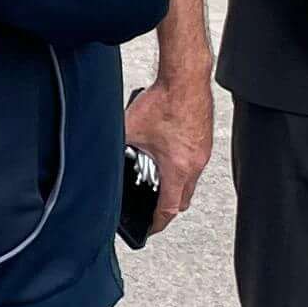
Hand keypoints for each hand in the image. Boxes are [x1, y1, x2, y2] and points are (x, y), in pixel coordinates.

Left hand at [123, 73, 216, 221]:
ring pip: (191, 182)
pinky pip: (195, 164)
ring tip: (158, 181)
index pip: (169, 209)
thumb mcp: (130, 129)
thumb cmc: (165, 101)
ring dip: (176, 186)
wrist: (186, 78)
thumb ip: (118, 148)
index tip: (150, 228)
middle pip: (184, 200)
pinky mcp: (204, 140)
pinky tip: (167, 155)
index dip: (157, 223)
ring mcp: (203, 152)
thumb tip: (103, 156)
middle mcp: (195, 164)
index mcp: (178, 168)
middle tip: (153, 210)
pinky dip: (182, 168)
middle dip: (168, 208)